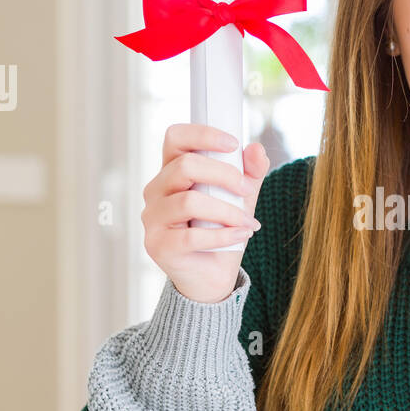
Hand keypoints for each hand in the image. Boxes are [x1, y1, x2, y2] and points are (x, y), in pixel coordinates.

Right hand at [141, 123, 268, 303]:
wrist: (211, 276)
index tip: (233, 144)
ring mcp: (153, 218)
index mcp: (171, 171)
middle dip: (224, 175)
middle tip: (247, 189)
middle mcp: (155, 191)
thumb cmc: (221, 231)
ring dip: (227, 211)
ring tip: (248, 222)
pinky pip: (191, 236)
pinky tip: (241, 236)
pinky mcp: (157, 246)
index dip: (203, 134)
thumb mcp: (240, 198)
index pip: (175, 138)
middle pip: (185, 166)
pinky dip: (223, 236)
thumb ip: (250, 173)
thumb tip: (256, 149)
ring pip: (189, 202)